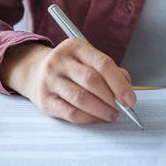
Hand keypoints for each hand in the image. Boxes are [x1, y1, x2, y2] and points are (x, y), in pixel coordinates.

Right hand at [0, 40, 135, 123]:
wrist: (35, 72)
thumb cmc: (71, 68)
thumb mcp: (88, 60)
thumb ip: (110, 72)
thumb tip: (127, 91)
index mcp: (76, 47)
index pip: (103, 64)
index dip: (120, 84)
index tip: (131, 100)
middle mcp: (60, 60)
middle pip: (92, 81)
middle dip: (111, 98)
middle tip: (122, 110)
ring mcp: (50, 80)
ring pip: (81, 98)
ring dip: (101, 110)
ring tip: (112, 115)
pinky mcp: (44, 99)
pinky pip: (70, 112)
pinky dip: (88, 118)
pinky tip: (96, 118)